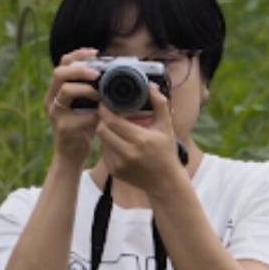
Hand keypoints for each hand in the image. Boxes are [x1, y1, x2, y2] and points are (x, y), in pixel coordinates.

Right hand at [44, 47, 100, 167]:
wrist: (72, 154)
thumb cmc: (82, 127)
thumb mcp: (86, 104)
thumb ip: (92, 89)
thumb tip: (112, 72)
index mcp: (57, 89)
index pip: (63, 63)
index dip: (78, 54)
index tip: (96, 52)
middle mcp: (52, 99)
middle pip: (59, 72)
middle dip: (80, 69)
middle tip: (97, 73)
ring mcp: (55, 113)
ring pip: (66, 90)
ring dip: (87, 89)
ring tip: (100, 95)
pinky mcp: (63, 127)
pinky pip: (78, 115)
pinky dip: (93, 113)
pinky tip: (102, 116)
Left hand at [95, 83, 181, 197]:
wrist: (165, 183)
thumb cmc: (166, 152)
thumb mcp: (166, 127)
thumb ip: (160, 104)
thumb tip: (151, 86)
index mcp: (140, 140)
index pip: (112, 121)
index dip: (105, 109)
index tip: (105, 102)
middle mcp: (128, 153)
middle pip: (102, 130)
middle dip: (103, 119)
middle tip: (108, 112)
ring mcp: (120, 164)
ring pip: (102, 140)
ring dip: (105, 131)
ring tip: (114, 126)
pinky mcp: (115, 172)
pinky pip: (105, 152)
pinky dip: (109, 144)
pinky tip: (119, 142)